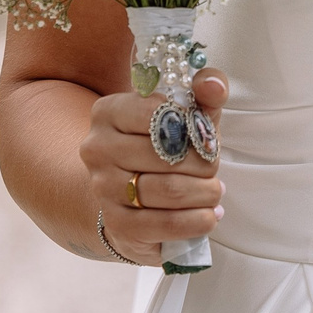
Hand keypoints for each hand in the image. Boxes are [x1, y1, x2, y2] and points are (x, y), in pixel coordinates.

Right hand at [80, 70, 226, 264]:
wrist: (128, 195)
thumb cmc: (164, 146)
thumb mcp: (184, 112)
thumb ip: (203, 91)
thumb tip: (214, 87)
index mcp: (109, 111)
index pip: (158, 112)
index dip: (193, 125)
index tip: (206, 137)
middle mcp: (97, 148)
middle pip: (167, 155)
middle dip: (204, 163)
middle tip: (214, 168)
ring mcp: (103, 188)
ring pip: (170, 190)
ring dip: (206, 193)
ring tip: (215, 191)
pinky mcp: (117, 224)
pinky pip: (166, 224)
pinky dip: (197, 221)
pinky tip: (209, 216)